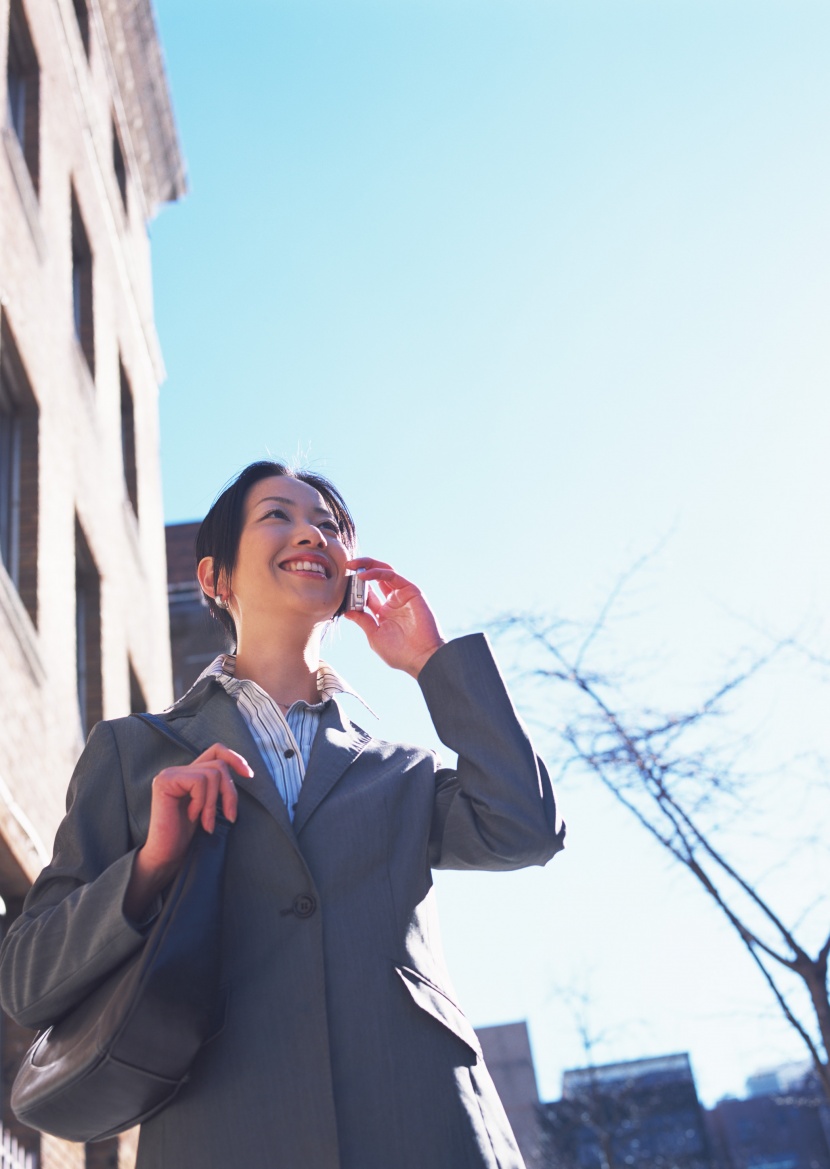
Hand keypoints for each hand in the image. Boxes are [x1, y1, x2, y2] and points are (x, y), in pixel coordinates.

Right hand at [124, 743, 250, 920]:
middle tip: (229, 816)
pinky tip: (192, 818)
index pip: (216, 750)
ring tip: (205, 822)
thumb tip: (245, 771)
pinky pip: (199, 782)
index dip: (235, 758)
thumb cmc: (188, 836)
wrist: (166, 856)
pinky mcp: (165, 782)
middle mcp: (178, 770)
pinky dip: (202, 803)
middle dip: (229, 791)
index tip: (249, 775)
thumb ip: (218, 787)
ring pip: (212, 774)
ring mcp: (169, 774)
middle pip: (219, 765)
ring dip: (214, 803)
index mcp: (189, 773)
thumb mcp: (210, 806)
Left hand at [343, 558, 445, 677]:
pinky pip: (391, 576)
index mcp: (384, 613)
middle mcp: (393, 601)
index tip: (341, 585)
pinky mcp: (411, 591)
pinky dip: (377, 572)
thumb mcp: (375, 636)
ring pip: (384, 571)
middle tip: (347, 565)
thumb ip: (362, 620)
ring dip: (368, 565)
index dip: (355, 587)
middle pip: (376, 577)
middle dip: (361, 569)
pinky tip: (363, 576)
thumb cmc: (400, 653)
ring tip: (352, 565)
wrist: (421, 658)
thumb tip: (347, 611)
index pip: (368, 593)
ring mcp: (402, 595)